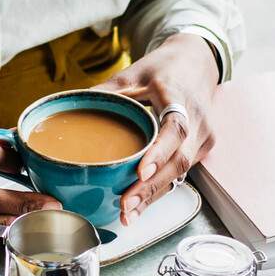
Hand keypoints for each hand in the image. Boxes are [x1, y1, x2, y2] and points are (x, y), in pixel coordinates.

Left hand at [97, 34, 218, 223]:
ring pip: (181, 172)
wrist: (197, 62)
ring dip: (154, 194)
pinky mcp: (202, 149)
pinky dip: (160, 189)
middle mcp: (198, 121)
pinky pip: (181, 172)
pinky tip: (140, 205)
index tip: (140, 173)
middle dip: (152, 187)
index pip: (175, 128)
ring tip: (129, 213)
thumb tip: (70, 108)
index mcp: (180, 97)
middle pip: (178, 160)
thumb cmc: (164, 68)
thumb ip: (106, 92)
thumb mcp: (133, 73)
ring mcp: (204, 137)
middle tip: (126, 205)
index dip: (159, 153)